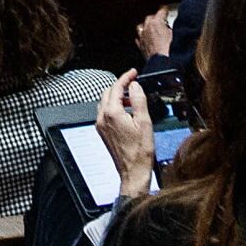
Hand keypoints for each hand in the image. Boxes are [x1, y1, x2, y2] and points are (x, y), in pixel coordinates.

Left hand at [94, 71, 158, 200]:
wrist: (133, 172)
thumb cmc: (140, 152)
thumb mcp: (144, 122)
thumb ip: (138, 100)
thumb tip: (135, 85)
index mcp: (112, 114)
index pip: (116, 87)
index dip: (126, 77)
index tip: (134, 72)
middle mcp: (102, 118)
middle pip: (108, 92)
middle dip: (121, 85)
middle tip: (134, 82)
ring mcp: (100, 126)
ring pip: (105, 102)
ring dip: (117, 96)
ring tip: (133, 97)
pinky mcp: (102, 132)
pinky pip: (105, 112)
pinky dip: (114, 106)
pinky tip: (127, 111)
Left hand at [136, 4, 174, 59]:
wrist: (163, 66)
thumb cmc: (171, 51)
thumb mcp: (177, 35)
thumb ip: (176, 28)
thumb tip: (178, 26)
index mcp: (157, 22)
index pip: (161, 11)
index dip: (165, 10)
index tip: (167, 10)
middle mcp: (147, 28)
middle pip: (150, 18)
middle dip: (156, 18)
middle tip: (162, 20)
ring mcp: (143, 37)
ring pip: (141, 27)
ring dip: (147, 26)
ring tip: (152, 28)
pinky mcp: (141, 47)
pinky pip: (139, 38)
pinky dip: (143, 37)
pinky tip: (146, 39)